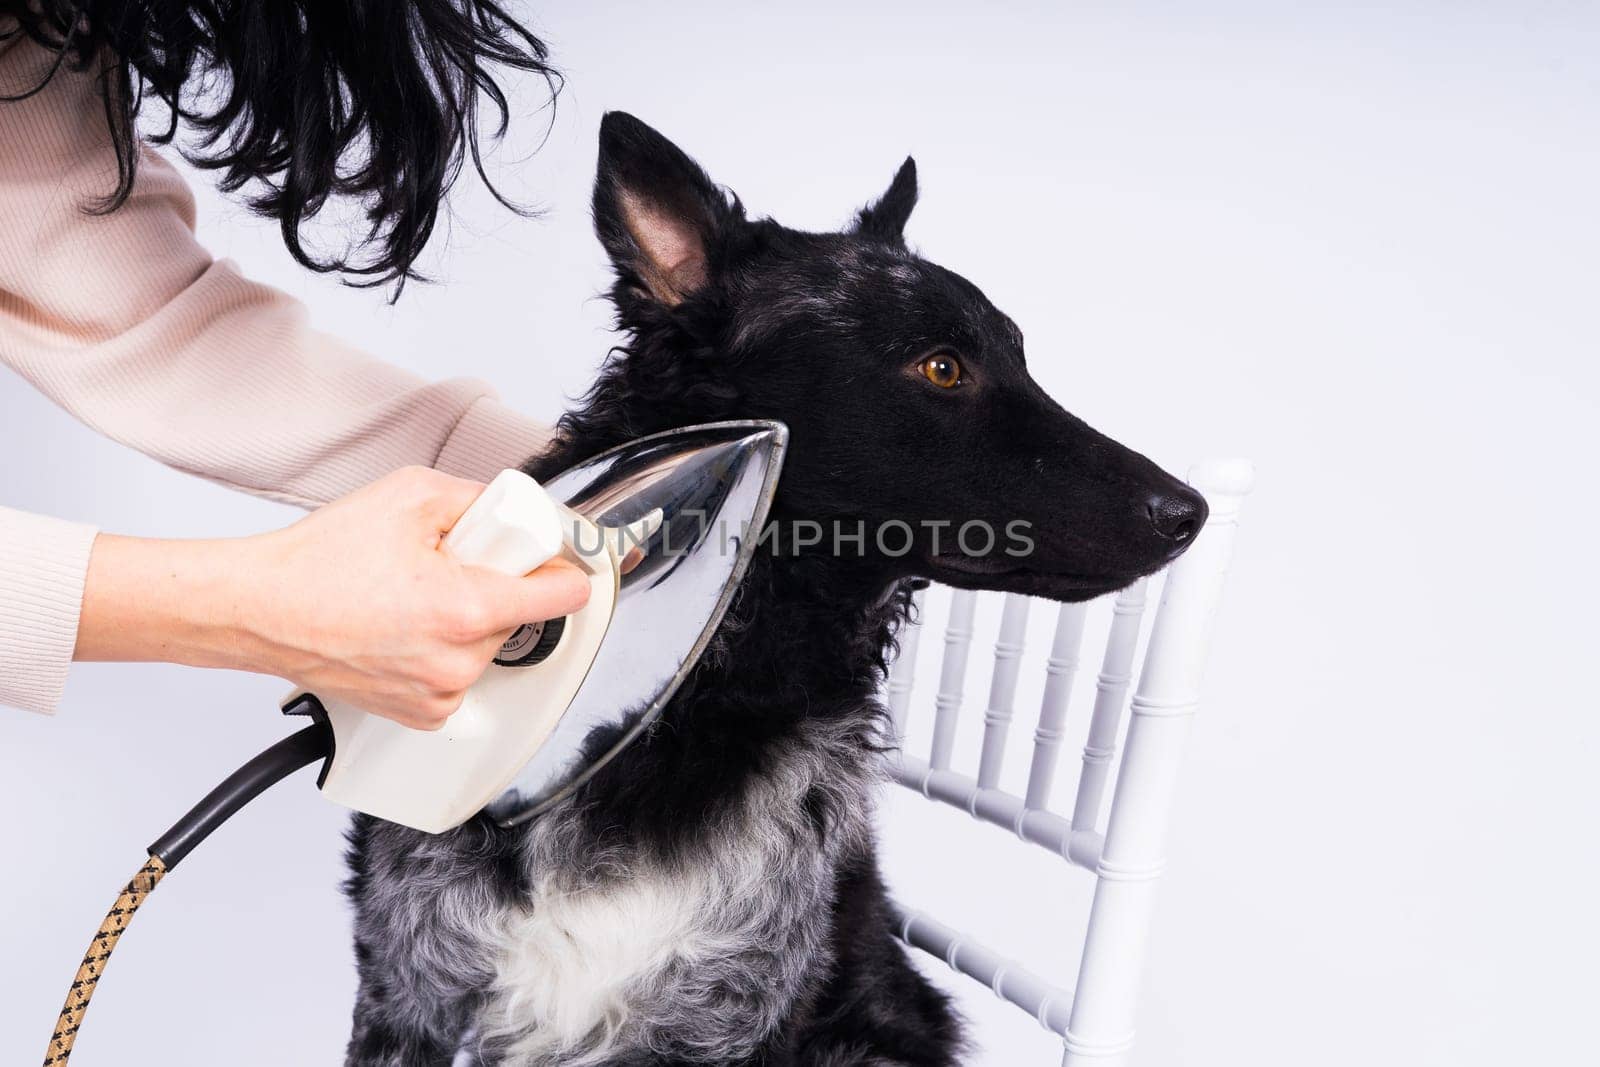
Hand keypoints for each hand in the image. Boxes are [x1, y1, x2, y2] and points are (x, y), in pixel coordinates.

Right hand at [76, 467, 590, 729]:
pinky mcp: (423, 716)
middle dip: (496, 586)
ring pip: (489, 646)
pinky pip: (459, 675)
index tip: (557, 559)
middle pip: (521, 616)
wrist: (259, 611)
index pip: (565, 595)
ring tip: (413, 597)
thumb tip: (518, 511)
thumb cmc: (319, 560)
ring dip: (468, 621)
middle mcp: (459, 662)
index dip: (563, 567)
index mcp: (467, 608)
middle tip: (447, 565)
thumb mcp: (411, 495)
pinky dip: (443, 652)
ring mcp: (441, 695)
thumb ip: (480, 499)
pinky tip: (403, 629)